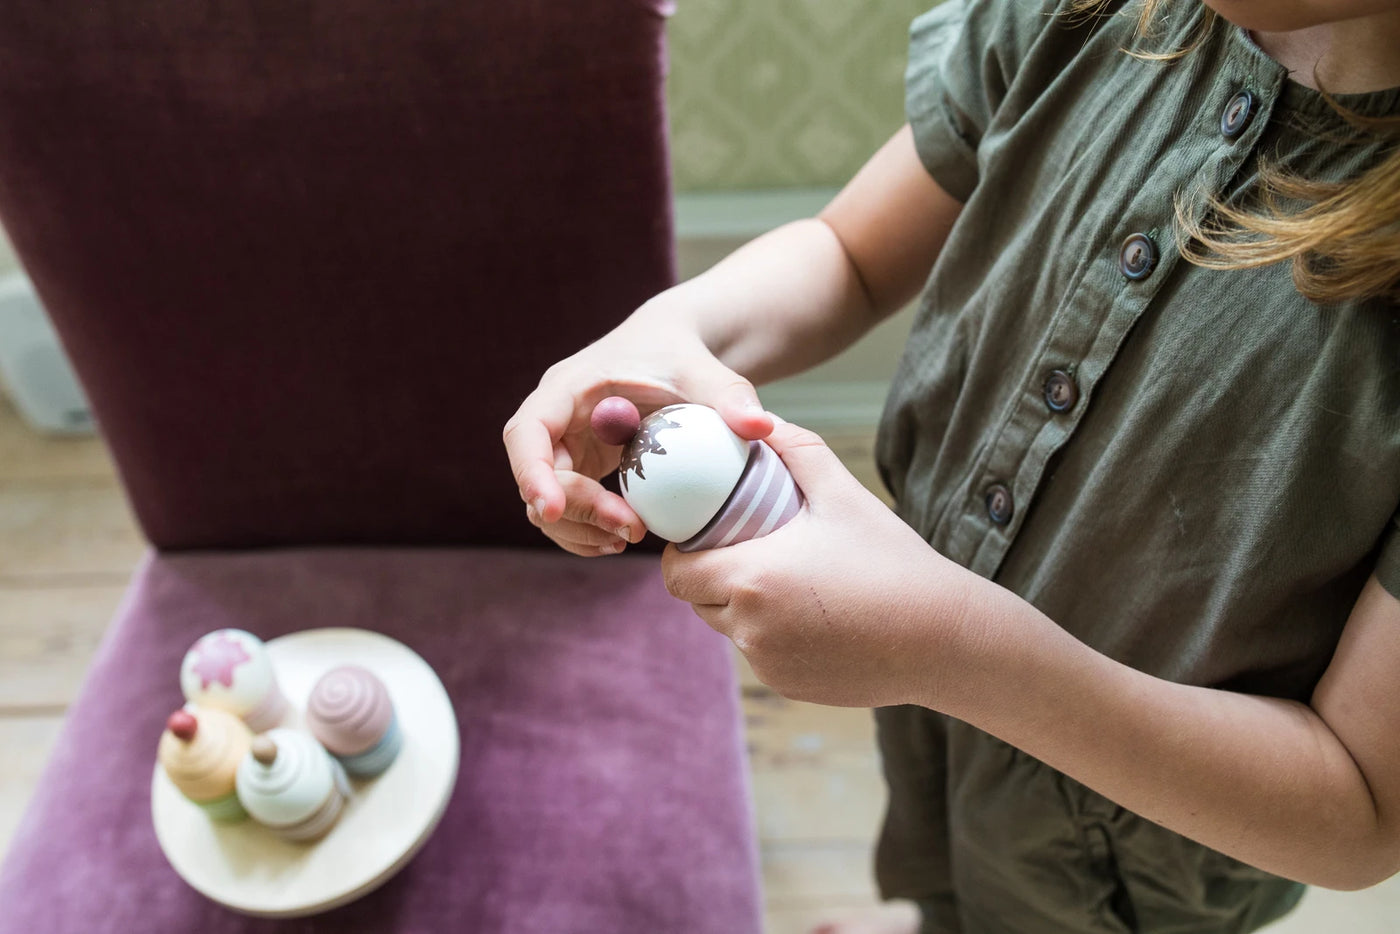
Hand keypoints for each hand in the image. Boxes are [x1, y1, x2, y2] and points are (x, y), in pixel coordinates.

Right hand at [503, 302, 773, 556]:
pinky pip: (568, 509)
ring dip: (579, 529)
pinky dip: (588, 530)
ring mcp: (564, 445)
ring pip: (545, 502)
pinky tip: (624, 538)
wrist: (677, 353)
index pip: (527, 432)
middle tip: (628, 531)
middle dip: (573, 511)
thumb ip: (732, 396)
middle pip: (535, 475)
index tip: (553, 508)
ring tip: (628, 539)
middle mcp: (555, 418)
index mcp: (569, 386)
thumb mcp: (708, 372)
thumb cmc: (685, 356)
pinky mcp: (580, 467)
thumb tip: (761, 427)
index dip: (532, 472)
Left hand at [662, 419, 981, 707]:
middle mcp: (750, 629)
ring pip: (729, 629)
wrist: (943, 639)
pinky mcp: (787, 685)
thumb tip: (763, 420)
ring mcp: (768, 664)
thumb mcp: (843, 494)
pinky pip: (761, 654)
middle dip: (711, 575)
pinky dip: (772, 634)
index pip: (677, 572)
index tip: (705, 533)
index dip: (682, 552)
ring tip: (784, 578)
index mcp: (753, 579)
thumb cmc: (893, 562)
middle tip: (745, 548)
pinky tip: (813, 614)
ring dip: (741, 606)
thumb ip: (797, 449)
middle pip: (698, 601)